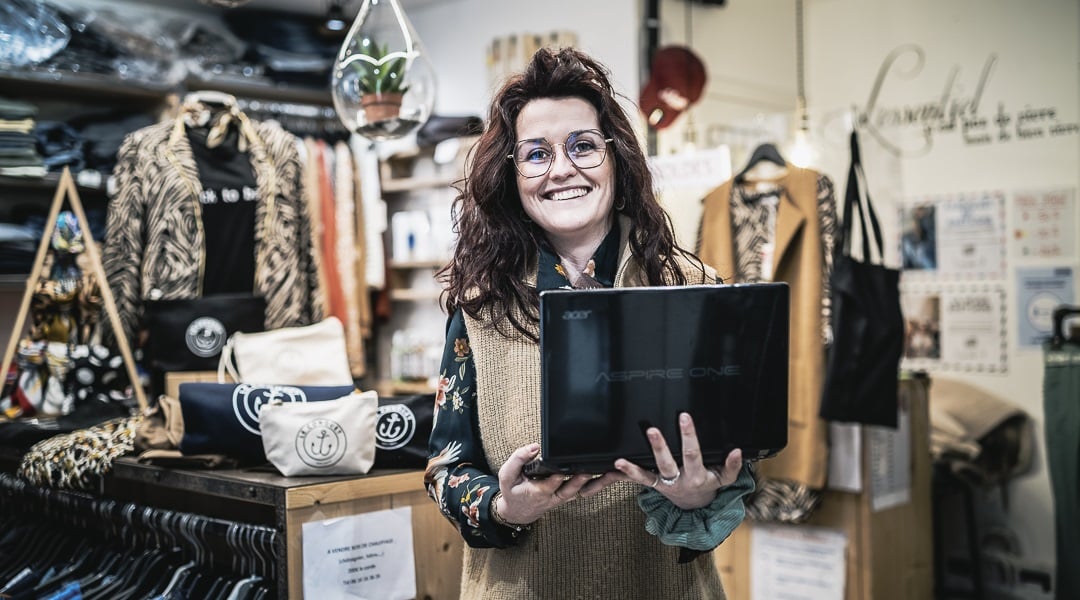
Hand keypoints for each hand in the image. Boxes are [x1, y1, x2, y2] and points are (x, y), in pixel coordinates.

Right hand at [495, 443, 614, 524]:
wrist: (517, 511)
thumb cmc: (512, 491)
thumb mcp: (506, 475)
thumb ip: (518, 459)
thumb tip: (534, 447)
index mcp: (537, 491)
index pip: (549, 484)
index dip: (557, 477)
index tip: (563, 471)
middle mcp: (552, 496)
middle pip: (569, 490)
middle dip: (579, 481)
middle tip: (588, 472)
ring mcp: (562, 497)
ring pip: (580, 492)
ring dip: (594, 485)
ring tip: (607, 474)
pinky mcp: (568, 496)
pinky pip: (584, 492)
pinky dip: (596, 485)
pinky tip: (607, 477)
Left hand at [614, 412, 743, 509]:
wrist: (696, 505)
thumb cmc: (709, 484)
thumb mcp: (724, 479)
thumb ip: (731, 466)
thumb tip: (736, 451)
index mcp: (697, 476)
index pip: (693, 453)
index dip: (689, 435)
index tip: (684, 417)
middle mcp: (679, 480)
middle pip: (668, 463)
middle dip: (659, 446)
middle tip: (652, 430)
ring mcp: (664, 484)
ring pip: (649, 475)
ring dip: (634, 468)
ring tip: (621, 460)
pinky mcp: (653, 485)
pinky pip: (639, 481)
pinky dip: (626, 474)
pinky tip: (615, 466)